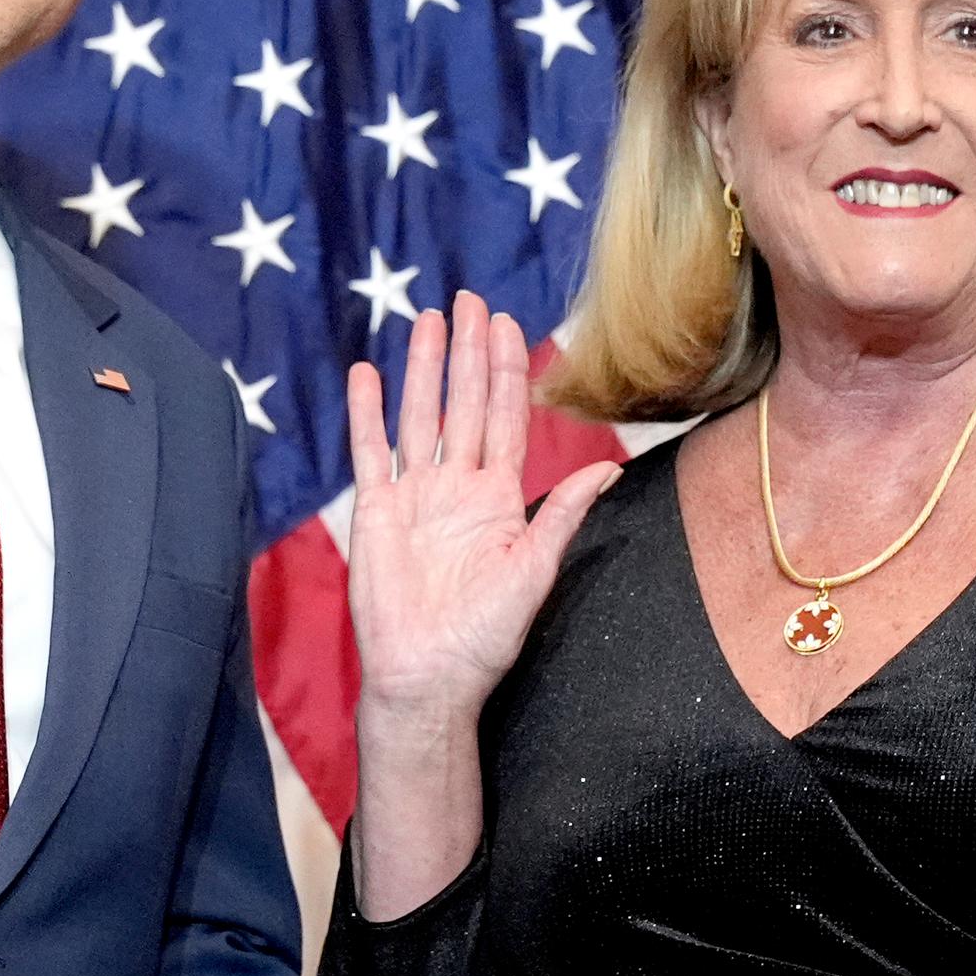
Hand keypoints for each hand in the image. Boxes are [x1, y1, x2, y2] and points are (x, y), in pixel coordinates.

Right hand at [343, 292, 617, 732]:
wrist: (429, 676)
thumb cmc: (485, 636)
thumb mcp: (535, 570)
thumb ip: (563, 513)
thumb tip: (608, 467)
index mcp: (499, 498)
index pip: (505, 418)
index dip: (507, 370)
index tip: (509, 325)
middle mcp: (457, 487)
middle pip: (463, 403)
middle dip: (468, 352)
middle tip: (469, 300)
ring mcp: (415, 495)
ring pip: (419, 416)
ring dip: (423, 369)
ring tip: (427, 320)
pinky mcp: (377, 512)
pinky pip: (371, 452)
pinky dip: (367, 413)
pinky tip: (366, 374)